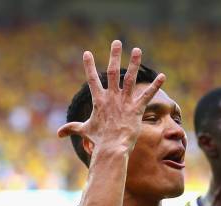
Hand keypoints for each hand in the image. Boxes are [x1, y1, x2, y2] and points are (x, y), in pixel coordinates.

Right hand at [57, 40, 165, 154]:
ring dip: (134, 63)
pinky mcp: (137, 109)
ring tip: (137, 50)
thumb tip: (58, 134)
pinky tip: (163, 76)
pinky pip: (147, 95)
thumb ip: (72, 128)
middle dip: (114, 55)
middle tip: (117, 42)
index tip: (87, 53)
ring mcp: (124, 102)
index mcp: (99, 100)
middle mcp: (111, 98)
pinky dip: (155, 85)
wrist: (112, 148)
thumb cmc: (98, 141)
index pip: (92, 79)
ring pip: (130, 78)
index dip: (89, 66)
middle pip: (112, 72)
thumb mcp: (84, 131)